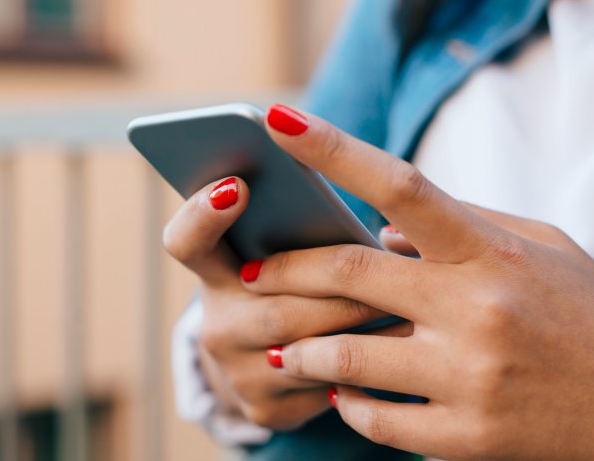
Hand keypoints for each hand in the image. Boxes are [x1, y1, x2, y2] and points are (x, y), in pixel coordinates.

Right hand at [163, 176, 400, 429]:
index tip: (239, 186)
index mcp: (215, 272)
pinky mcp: (267, 407)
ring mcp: (238, 372)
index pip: (186, 242)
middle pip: (275, 306)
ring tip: (407, 305)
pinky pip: (324, 386)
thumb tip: (348, 191)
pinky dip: (367, 366)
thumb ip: (298, 227)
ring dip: (360, 327)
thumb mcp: (283, 255)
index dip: (202, 215)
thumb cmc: (294, 285)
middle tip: (382, 269)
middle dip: (335, 292)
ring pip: (306, 350)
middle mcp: (218, 325)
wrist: (268, 362)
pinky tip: (402, 353)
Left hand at [242, 104, 593, 458]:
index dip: (332, 149)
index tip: (279, 123)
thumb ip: (464, 224)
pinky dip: (346, 406)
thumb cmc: (587, 315)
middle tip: (250, 274)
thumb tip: (382, 224)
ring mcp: (470, 377)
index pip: (399, 184)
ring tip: (280, 347)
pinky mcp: (468, 437)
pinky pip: (375, 420)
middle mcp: (476, 308)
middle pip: (348, 272)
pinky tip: (339, 395)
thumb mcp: (542, 247)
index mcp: (490, 251)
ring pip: (345, 356)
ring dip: (299, 350)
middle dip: (283, 270)